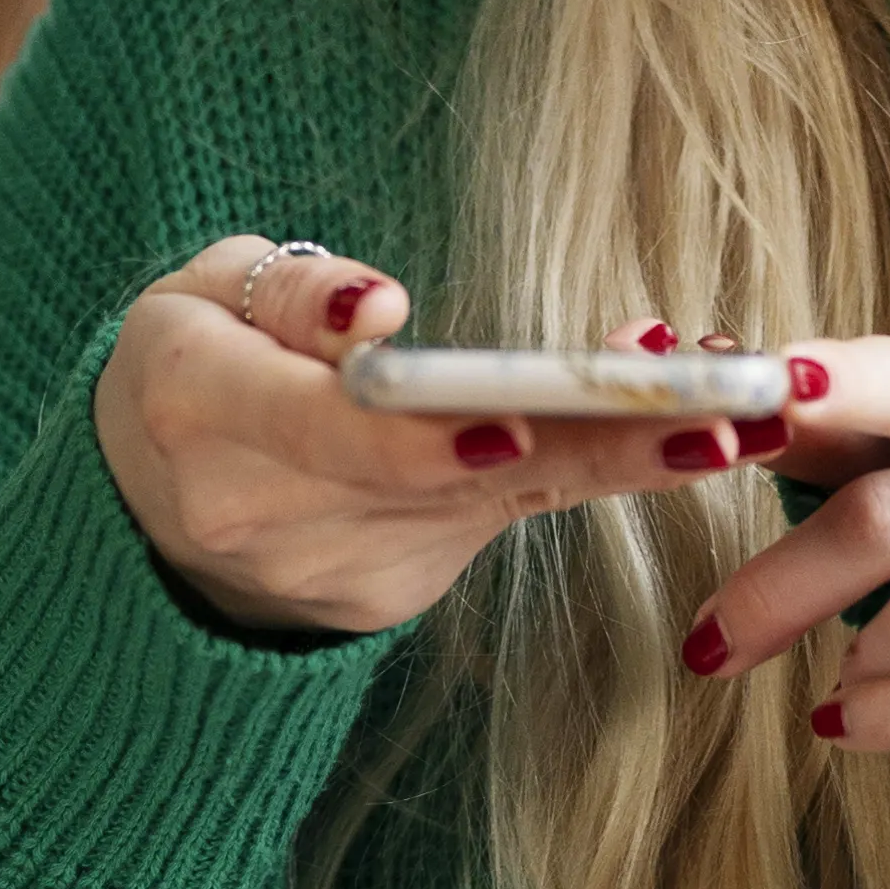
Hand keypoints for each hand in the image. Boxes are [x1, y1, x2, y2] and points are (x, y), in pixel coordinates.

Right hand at [93, 243, 798, 644]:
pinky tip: (682, 430)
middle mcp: (267, 517)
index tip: (511, 429)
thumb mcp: (200, 292)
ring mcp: (335, 574)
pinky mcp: (391, 595)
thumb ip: (289, 296)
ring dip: (621, 457)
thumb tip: (380, 312)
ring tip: (739, 412)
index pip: (322, 432)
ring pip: (496, 506)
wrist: (150, 501)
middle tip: (713, 423)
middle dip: (588, 448)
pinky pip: (499, 521)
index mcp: (199, 415)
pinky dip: (584, 471)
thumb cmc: (191, 362)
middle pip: (445, 480)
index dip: (420, 438)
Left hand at [671, 331, 889, 756]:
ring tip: (829, 678)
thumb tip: (713, 361)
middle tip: (704, 644)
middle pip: (886, 517)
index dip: (847, 387)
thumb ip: (840, 417)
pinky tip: (853, 713)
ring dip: (849, 656)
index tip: (774, 387)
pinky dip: (882, 710)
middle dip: (785, 585)